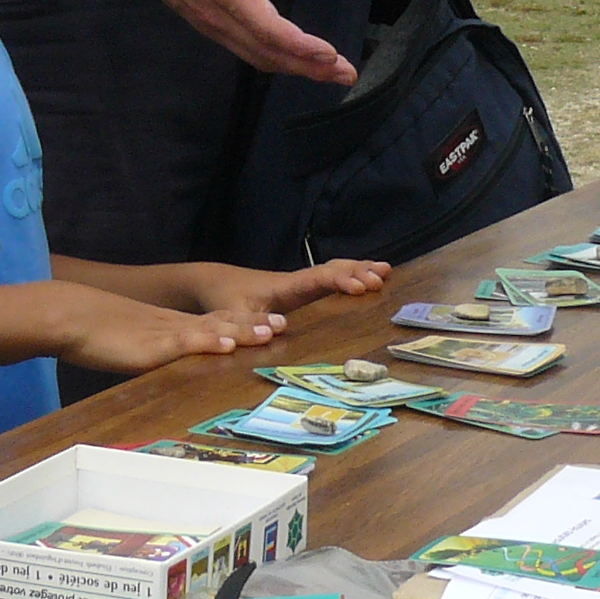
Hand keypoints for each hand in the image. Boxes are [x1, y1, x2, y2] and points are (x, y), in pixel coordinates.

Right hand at [50, 281, 276, 373]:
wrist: (70, 315)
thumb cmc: (93, 333)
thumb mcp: (131, 345)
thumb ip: (150, 354)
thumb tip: (161, 366)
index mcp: (170, 327)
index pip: (214, 324)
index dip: (243, 324)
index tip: (270, 324)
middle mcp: (174, 327)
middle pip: (221, 324)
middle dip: (254, 326)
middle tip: (286, 325)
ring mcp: (165, 334)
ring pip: (212, 331)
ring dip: (243, 332)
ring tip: (271, 331)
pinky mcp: (152, 345)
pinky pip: (186, 343)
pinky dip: (209, 343)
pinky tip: (228, 345)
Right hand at [112, 0, 354, 83]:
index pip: (265, 27)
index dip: (298, 45)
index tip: (328, 53)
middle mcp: (216, 13)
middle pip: (266, 52)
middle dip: (307, 67)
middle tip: (345, 74)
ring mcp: (209, 23)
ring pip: (255, 56)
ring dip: (293, 67)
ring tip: (327, 72)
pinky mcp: (206, 24)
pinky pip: (244, 50)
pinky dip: (273, 59)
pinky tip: (293, 58)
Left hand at [172, 258, 390, 327]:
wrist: (213, 283)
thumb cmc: (224, 299)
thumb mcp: (232, 314)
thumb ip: (251, 323)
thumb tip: (280, 329)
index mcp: (285, 287)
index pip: (318, 280)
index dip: (340, 281)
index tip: (361, 285)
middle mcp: (296, 281)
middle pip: (332, 270)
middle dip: (357, 271)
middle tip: (383, 275)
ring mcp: (299, 284)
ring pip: (333, 271)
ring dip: (358, 269)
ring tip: (386, 270)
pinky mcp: (300, 290)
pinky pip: (329, 280)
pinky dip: (349, 275)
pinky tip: (366, 278)